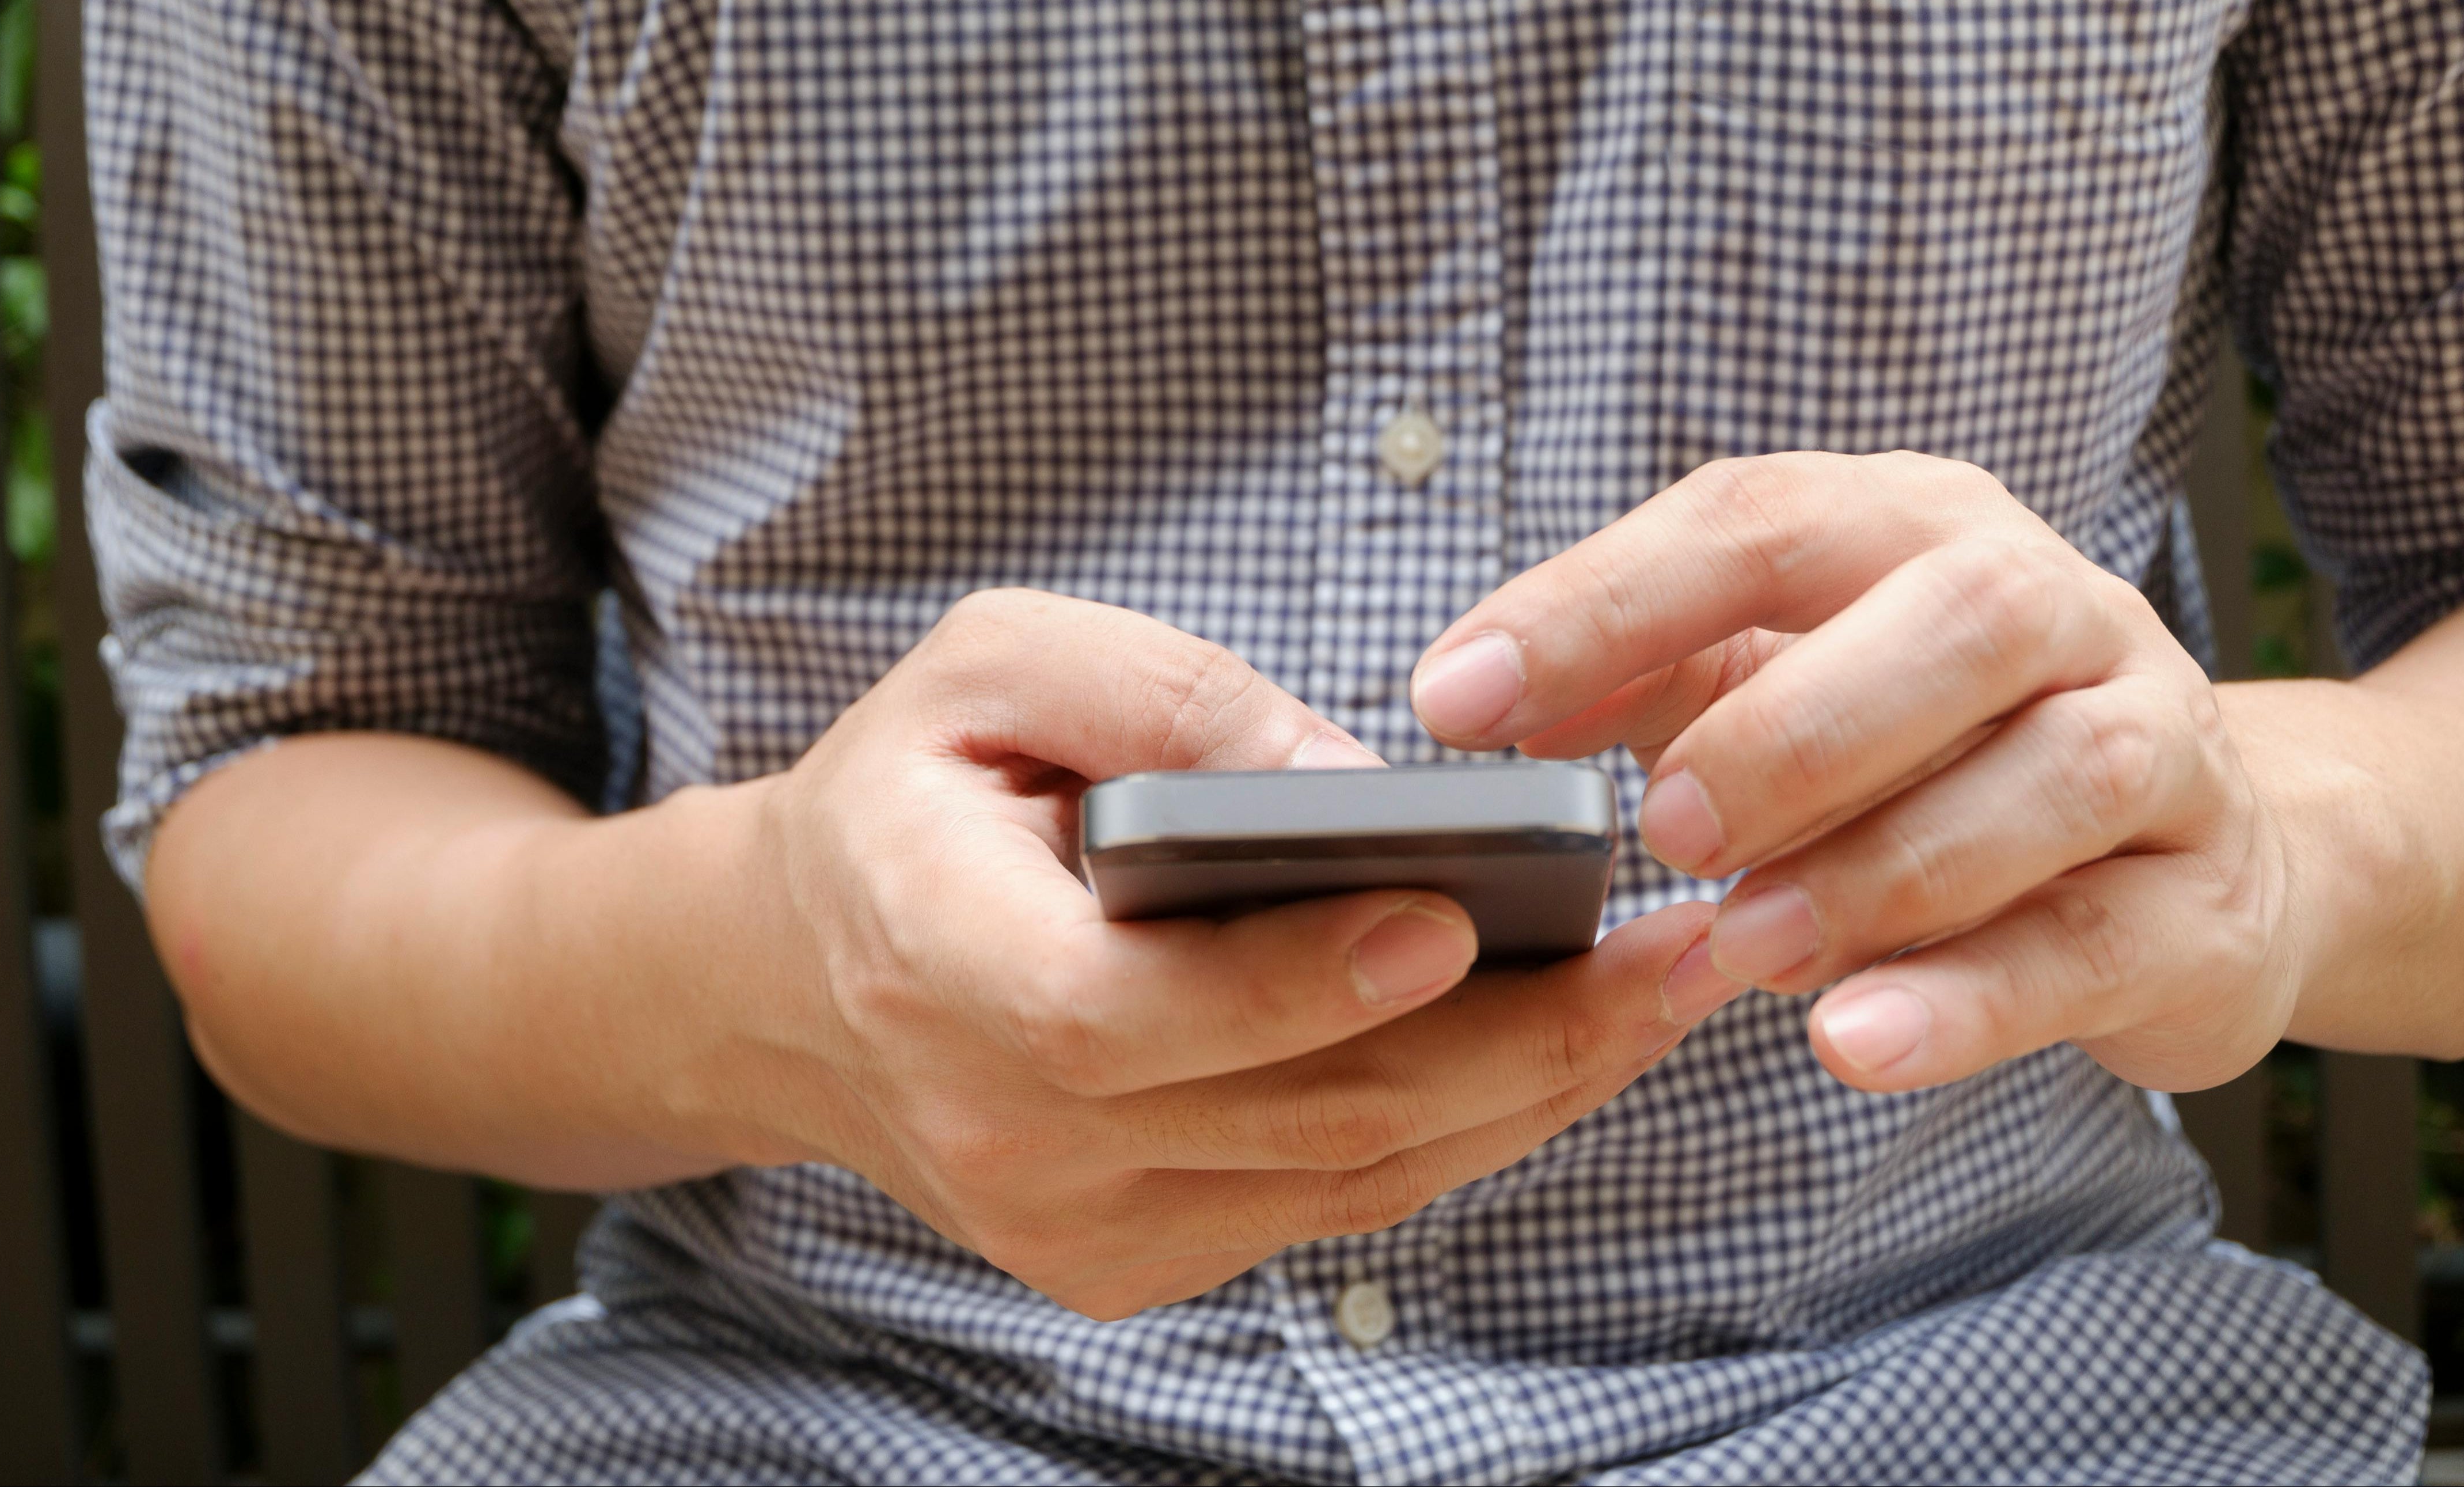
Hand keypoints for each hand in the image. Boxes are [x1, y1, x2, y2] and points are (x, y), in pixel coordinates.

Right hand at [703, 589, 1743, 1318]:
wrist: (796, 984)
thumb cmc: (908, 796)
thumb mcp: (987, 667)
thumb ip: (1156, 697)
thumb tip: (1349, 780)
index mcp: (932, 962)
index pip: (1119, 1016)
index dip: (1288, 983)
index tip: (1452, 919)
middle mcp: (998, 1130)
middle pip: (1279, 1119)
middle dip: (1501, 1047)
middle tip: (1667, 958)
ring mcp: (1066, 1223)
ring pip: (1335, 1179)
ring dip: (1518, 1096)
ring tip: (1659, 996)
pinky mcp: (1124, 1260)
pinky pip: (1326, 1205)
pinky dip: (1453, 1132)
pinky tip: (1554, 1051)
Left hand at [1409, 452, 2296, 1094]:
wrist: (2188, 856)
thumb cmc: (1926, 756)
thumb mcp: (1772, 686)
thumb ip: (1640, 682)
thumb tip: (1481, 700)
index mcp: (1917, 528)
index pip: (1758, 522)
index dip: (1599, 604)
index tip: (1453, 700)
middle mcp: (2057, 608)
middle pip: (1957, 620)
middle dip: (1793, 729)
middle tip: (1665, 833)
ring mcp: (2159, 746)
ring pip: (2055, 778)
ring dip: (1880, 867)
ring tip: (1744, 945)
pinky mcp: (2206, 904)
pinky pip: (2098, 943)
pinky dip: (1968, 998)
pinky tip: (1852, 1039)